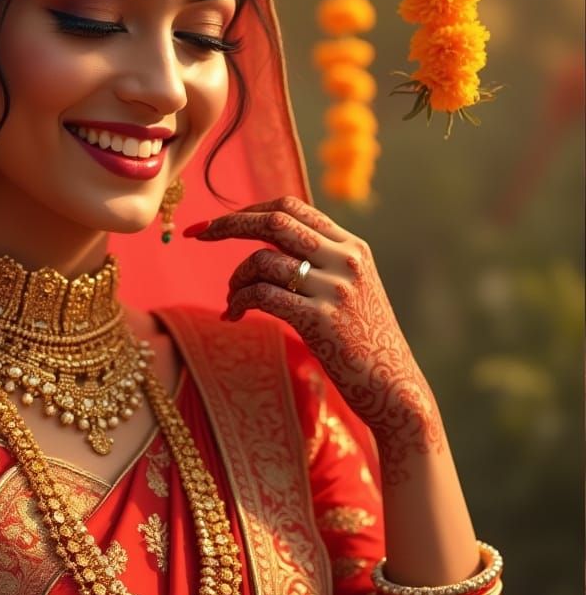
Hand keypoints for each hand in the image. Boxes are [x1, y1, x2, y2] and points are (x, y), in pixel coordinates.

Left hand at [185, 195, 441, 482]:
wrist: (395, 387)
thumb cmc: (363, 340)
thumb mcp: (350, 287)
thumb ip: (319, 260)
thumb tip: (269, 240)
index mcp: (351, 246)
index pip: (292, 207)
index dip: (248, 209)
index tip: (217, 220)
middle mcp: (345, 260)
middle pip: (274, 221)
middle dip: (229, 224)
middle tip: (198, 233)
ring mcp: (334, 289)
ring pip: (262, 261)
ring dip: (235, 279)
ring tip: (231, 299)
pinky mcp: (320, 319)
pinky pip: (262, 295)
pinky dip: (238, 301)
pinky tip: (233, 315)